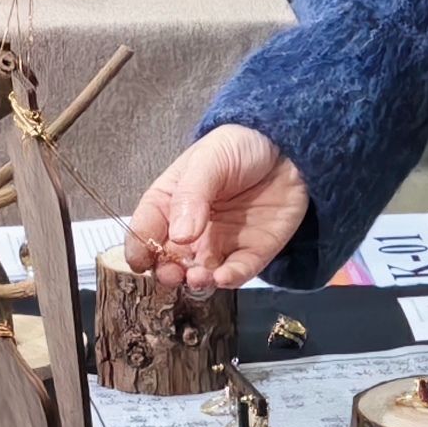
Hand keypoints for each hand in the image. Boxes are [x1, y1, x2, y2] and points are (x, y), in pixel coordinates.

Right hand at [124, 123, 310, 291]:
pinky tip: (223, 277)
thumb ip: (191, 196)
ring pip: (200, 273)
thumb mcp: (208, 160)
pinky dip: (228, 280)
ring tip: (197, 276)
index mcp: (170, 203)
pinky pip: (237, 274)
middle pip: (169, 260)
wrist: (288, 147)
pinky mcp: (251, 253)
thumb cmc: (240, 146)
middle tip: (171, 273)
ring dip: (195, 280)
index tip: (141, 262)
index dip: (139, 248)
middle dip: (166, 271)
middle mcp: (191, 229)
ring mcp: (221, 244)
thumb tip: (178, 235)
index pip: (146, 230)